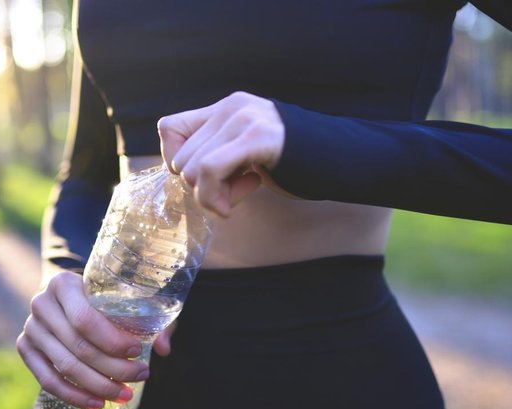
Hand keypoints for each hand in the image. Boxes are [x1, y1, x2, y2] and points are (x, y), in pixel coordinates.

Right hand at [16, 271, 173, 408]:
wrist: (68, 296)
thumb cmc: (102, 297)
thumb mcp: (123, 299)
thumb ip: (147, 319)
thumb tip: (164, 349)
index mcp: (63, 284)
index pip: (85, 319)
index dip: (112, 341)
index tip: (137, 352)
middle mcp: (41, 303)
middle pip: (79, 346)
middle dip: (113, 367)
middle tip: (141, 376)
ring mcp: (30, 327)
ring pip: (65, 367)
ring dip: (98, 385)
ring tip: (125, 394)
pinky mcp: (25, 348)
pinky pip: (47, 380)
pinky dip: (74, 395)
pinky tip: (97, 403)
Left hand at [158, 91, 285, 216]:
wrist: (342, 159)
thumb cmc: (295, 164)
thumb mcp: (248, 151)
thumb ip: (219, 151)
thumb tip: (184, 173)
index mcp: (227, 108)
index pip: (169, 128)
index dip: (176, 161)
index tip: (205, 178)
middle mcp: (231, 108)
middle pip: (179, 159)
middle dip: (201, 187)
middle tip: (236, 190)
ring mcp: (243, 119)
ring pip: (191, 168)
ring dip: (213, 196)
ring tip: (245, 190)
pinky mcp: (255, 138)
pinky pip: (209, 169)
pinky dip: (216, 197)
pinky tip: (243, 197)